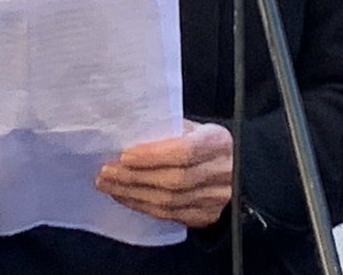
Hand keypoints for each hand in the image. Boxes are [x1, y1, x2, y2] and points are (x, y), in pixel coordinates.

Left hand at [95, 120, 232, 227]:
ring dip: (133, 194)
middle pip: (174, 180)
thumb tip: (130, 135)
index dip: (153, 156)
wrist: (236, 167)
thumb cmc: (205, 142)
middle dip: (134, 177)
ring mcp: (215, 199)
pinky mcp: (206, 216)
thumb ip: (169, 130)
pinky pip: (169, 216)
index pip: (185, 152)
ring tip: (108, 185)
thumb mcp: (194, 127)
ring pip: (169, 202)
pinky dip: (142, 206)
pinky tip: (125, 197)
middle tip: (106, 172)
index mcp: (218, 142)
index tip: (125, 155)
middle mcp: (221, 172)